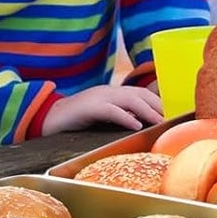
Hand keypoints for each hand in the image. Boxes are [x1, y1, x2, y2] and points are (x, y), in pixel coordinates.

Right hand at [42, 83, 164, 135]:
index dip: (156, 102)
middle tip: (169, 120)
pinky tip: (136, 126)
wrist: (47, 117)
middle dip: (156, 105)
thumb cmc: (75, 120)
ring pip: (130, 100)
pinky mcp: (88, 108)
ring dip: (147, 111)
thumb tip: (139, 123)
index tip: (169, 115)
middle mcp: (108, 91)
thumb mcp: (101, 116)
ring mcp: (98, 97)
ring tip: (159, 122)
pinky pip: (111, 110)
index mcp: (112, 92)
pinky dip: (126, 117)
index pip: (140, 93)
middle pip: (139, 94)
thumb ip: (119, 116)